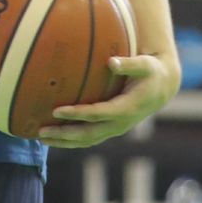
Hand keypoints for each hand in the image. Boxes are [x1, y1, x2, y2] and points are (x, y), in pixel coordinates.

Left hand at [38, 54, 180, 147]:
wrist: (161, 89)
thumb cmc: (150, 72)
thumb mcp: (145, 65)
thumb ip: (129, 64)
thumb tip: (112, 62)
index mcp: (127, 108)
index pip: (98, 114)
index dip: (77, 114)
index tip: (56, 111)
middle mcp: (120, 123)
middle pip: (89, 133)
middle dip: (65, 134)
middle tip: (41, 131)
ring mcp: (115, 128)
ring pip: (87, 140)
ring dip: (64, 141)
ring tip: (40, 138)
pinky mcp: (110, 128)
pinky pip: (89, 138)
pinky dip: (70, 140)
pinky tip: (53, 137)